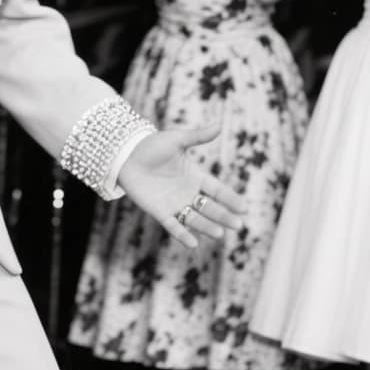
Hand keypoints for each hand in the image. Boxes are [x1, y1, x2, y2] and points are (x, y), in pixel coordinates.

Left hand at [117, 123, 245, 248]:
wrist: (125, 155)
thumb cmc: (151, 146)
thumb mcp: (177, 140)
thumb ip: (197, 137)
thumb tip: (219, 126)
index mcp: (195, 176)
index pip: (217, 190)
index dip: (230, 199)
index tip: (244, 208)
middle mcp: (187, 193)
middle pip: (210, 207)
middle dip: (223, 216)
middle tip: (238, 225)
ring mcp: (174, 204)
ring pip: (195, 219)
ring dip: (207, 227)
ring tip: (219, 234)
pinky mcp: (159, 212)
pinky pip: (173, 226)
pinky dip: (182, 234)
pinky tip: (193, 243)